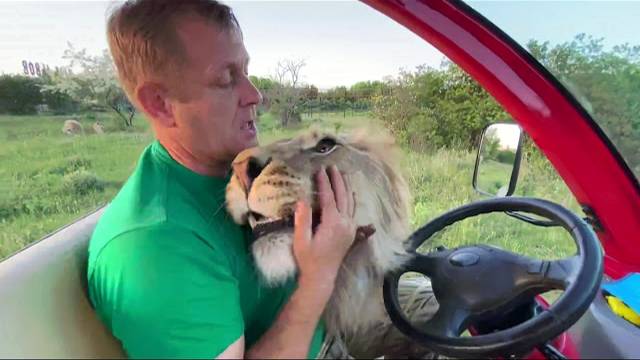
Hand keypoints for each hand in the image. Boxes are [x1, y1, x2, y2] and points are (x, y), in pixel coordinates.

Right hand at [292, 165, 357, 290]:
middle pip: (343, 196)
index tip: (319, 170)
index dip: (324, 183)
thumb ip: (303, 220)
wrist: (322, 277)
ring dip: (346, 187)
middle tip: (332, 167)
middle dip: (338, 180)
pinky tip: (350, 193)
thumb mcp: (302, 240)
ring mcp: (350, 228)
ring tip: (341, 174)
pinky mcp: (351, 232)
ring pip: (351, 202)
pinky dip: (351, 199)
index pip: (329, 197)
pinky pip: (353, 211)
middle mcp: (345, 223)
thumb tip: (302, 200)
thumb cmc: (308, 259)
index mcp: (333, 223)